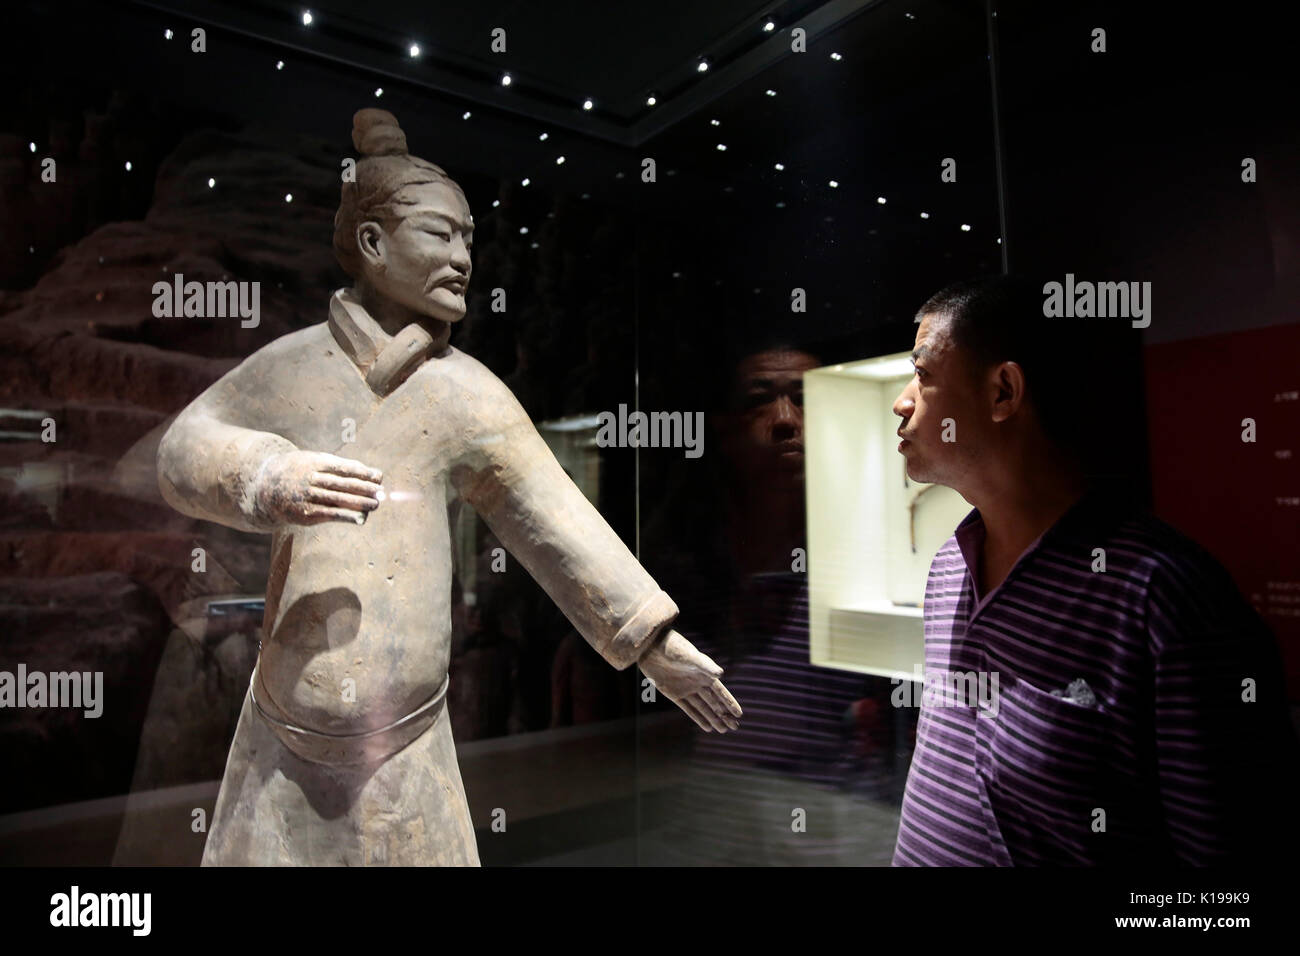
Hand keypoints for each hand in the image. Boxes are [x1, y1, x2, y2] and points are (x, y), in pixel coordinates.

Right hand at [251, 451, 383, 526]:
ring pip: (338, 500)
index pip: (343, 468)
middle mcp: (311, 480)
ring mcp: (307, 497)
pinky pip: (330, 515)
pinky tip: (361, 518)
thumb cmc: (300, 471)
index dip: (362, 473)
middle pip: (342, 484)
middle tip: (381, 492)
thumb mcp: (315, 461)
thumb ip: (340, 466)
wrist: (266, 487)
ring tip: (376, 504)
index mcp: (315, 464)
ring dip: (359, 503)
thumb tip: (368, 472)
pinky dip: (347, 517)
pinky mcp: (305, 514)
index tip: (379, 476)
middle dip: (364, 488)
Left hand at [639, 629, 741, 732]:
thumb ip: (704, 666)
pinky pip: (688, 708)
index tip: (739, 714)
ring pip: (703, 707)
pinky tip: (706, 727)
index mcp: (705, 673)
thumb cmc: (673, 647)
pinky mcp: (673, 693)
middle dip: (724, 715)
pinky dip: (697, 718)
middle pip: (714, 702)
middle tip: (734, 727)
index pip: (721, 692)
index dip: (730, 703)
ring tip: (723, 730)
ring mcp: (686, 688)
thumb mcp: (690, 656)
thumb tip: (721, 674)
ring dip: (713, 718)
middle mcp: (697, 682)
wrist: (651, 646)